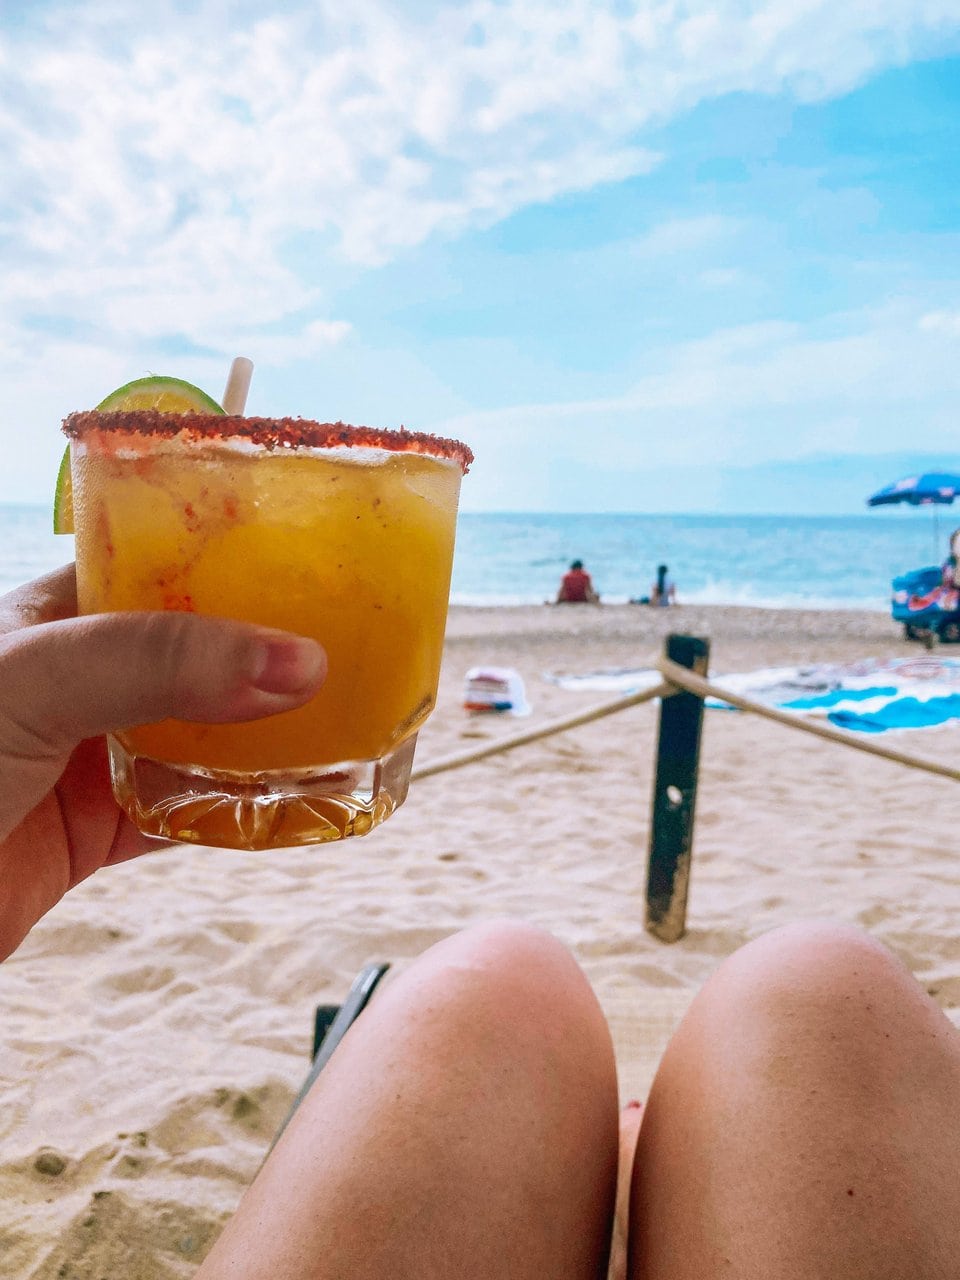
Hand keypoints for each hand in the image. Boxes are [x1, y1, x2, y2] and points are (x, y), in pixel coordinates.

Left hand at [0, 566, 325, 960]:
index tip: (317, 563)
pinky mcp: (89, 834)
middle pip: (193, 655)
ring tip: (346, 722)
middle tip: (353, 649)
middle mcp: (75, 681)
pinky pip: (185, 815)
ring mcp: (83, 757)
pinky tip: (295, 804)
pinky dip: (241, 813)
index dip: (233, 562)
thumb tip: (298, 660)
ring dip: (264, 737)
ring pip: (198, 736)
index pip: (158, 567)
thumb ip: (156, 661)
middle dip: (265, 655)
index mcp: (51, 617)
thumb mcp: (32, 680)